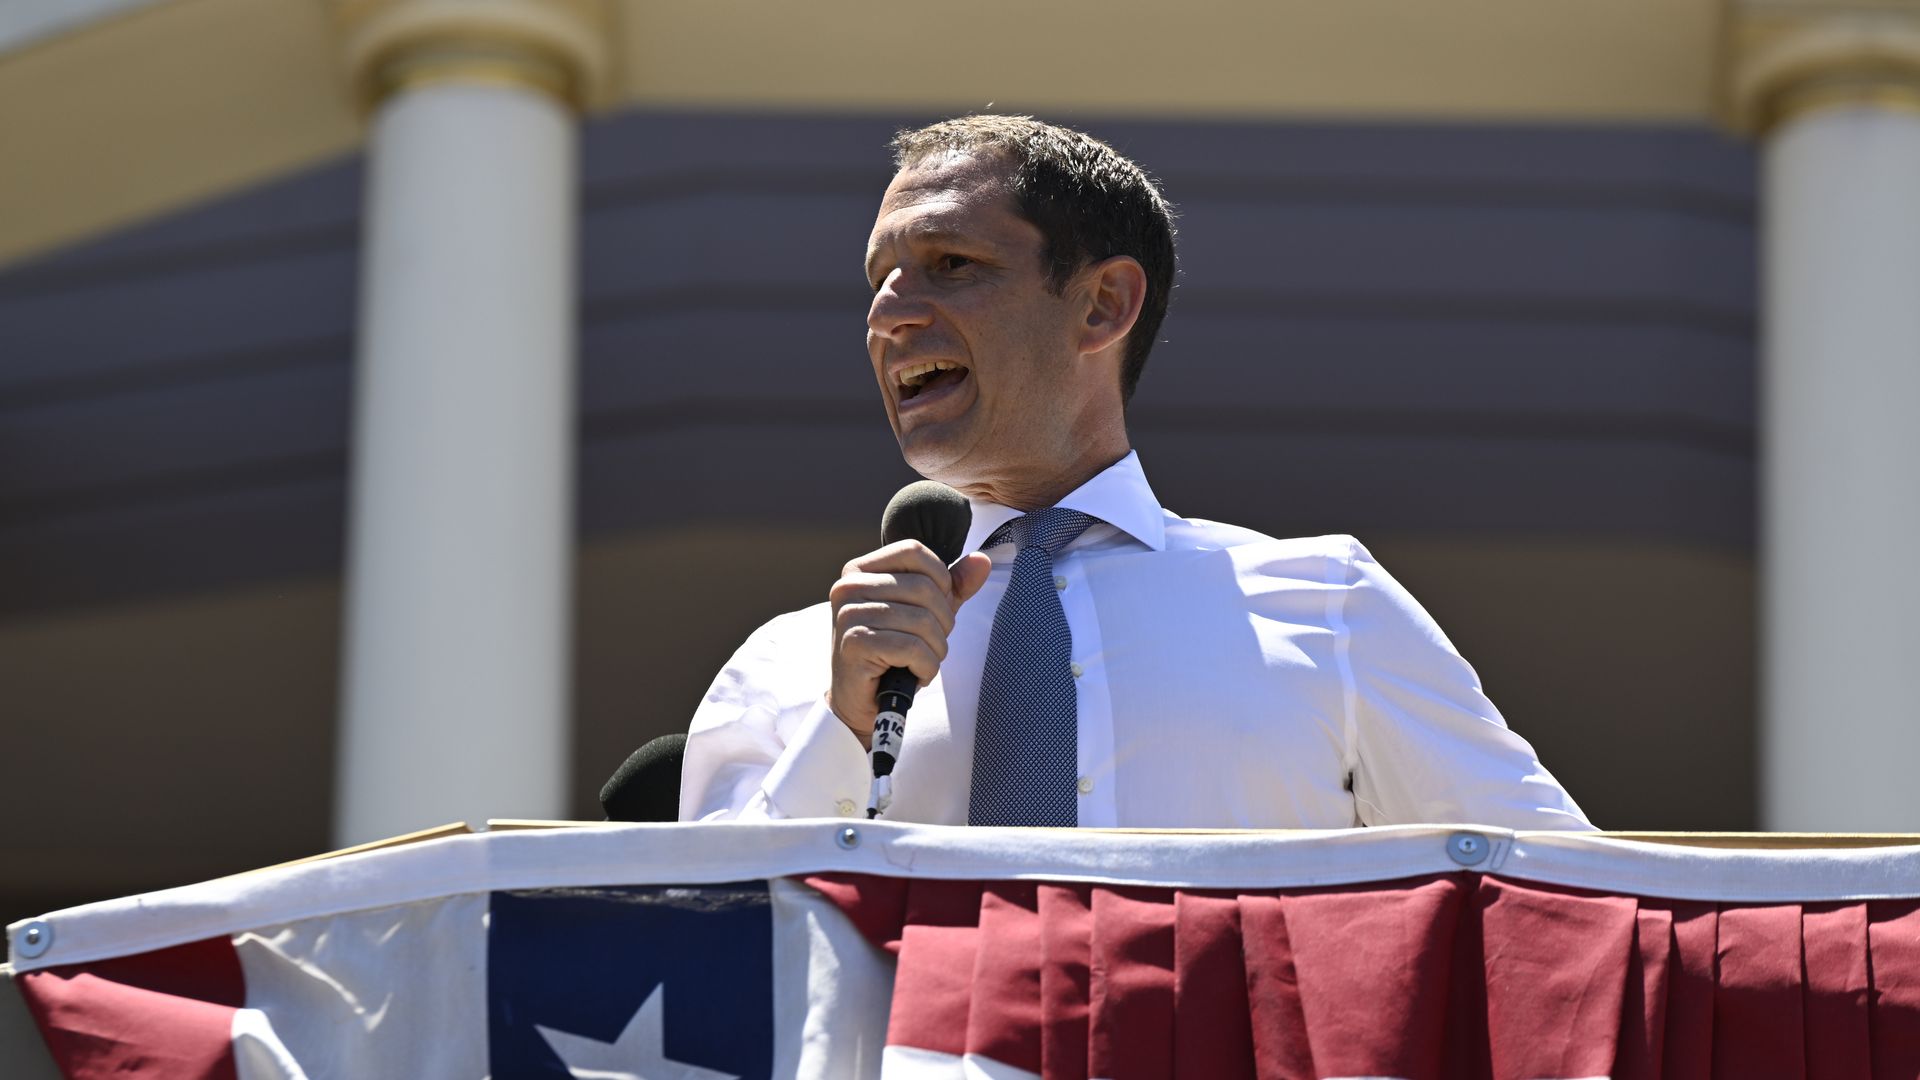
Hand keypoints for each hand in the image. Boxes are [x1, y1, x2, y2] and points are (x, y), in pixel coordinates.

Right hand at [827, 540, 992, 747]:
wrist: (860, 699)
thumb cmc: (892, 651)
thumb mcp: (925, 612)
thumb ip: (953, 585)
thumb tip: (983, 561)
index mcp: (860, 570)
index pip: (914, 551)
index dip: (939, 579)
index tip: (936, 608)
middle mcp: (849, 586)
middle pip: (923, 587)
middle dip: (942, 622)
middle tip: (931, 644)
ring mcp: (849, 614)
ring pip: (922, 620)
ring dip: (936, 649)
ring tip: (923, 661)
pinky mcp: (854, 643)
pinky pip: (912, 647)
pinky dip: (926, 666)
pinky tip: (915, 674)